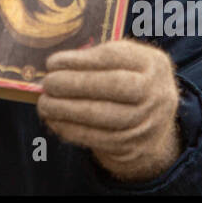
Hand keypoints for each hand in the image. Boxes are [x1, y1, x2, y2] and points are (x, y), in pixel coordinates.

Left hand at [37, 39, 181, 182]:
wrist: (154, 125)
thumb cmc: (129, 82)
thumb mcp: (125, 62)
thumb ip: (97, 58)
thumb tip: (56, 66)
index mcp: (153, 63)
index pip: (114, 57)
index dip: (80, 60)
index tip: (52, 62)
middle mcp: (157, 92)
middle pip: (113, 85)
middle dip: (74, 84)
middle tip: (48, 83)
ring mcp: (147, 121)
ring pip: (104, 116)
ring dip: (67, 110)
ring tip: (45, 104)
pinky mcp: (133, 145)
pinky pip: (98, 138)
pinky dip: (72, 130)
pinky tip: (54, 121)